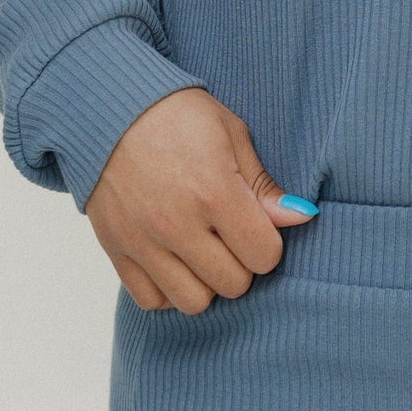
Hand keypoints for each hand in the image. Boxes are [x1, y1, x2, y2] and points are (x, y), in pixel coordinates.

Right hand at [84, 88, 318, 314]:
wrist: (109, 108)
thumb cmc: (177, 114)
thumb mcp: (231, 134)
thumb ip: (263, 185)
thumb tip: (302, 217)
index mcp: (213, 191)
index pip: (264, 256)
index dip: (267, 242)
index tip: (255, 223)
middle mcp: (177, 224)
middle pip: (233, 284)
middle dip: (240, 263)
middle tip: (229, 234)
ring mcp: (143, 241)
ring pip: (194, 302)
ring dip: (206, 282)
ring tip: (202, 250)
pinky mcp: (116, 250)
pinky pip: (151, 300)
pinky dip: (167, 289)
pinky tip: (173, 259)